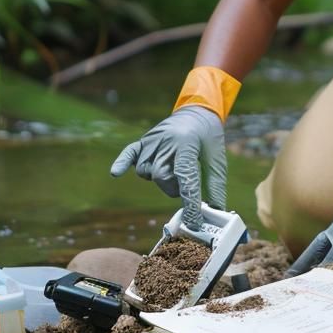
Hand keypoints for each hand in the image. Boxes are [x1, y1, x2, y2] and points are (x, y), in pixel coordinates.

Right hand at [110, 106, 225, 228]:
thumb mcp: (217, 158)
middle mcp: (167, 140)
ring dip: (159, 178)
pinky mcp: (144, 140)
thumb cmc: (208, 137)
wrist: (197, 111)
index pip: (185, 177)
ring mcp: (153, 140)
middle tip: (184, 185)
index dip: (190, 202)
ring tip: (172, 169)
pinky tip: (116, 172)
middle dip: (173, 188)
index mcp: (187, 144)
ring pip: (148, 170)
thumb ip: (215, 185)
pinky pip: (130, 153)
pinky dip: (123, 163)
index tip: (194, 221)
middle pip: (162, 176)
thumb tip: (215, 211)